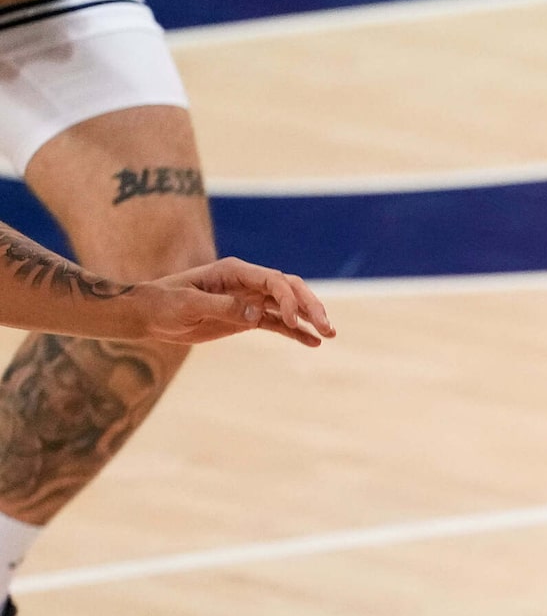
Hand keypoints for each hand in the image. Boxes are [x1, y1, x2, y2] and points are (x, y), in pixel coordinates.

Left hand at [135, 259, 335, 347]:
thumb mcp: (188, 304)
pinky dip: (295, 332)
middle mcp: (247, 282)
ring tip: (329, 335)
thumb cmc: (163, 303)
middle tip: (327, 328)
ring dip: (308, 318)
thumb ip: (222, 306)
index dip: (289, 298)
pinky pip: (277, 323)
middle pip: (289, 289)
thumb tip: (256, 313)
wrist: (149, 315)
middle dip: (310, 306)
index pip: (273, 280)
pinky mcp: (246, 317)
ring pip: (288, 306)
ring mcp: (249, 299)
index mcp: (234, 272)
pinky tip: (313, 343)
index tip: (294, 321)